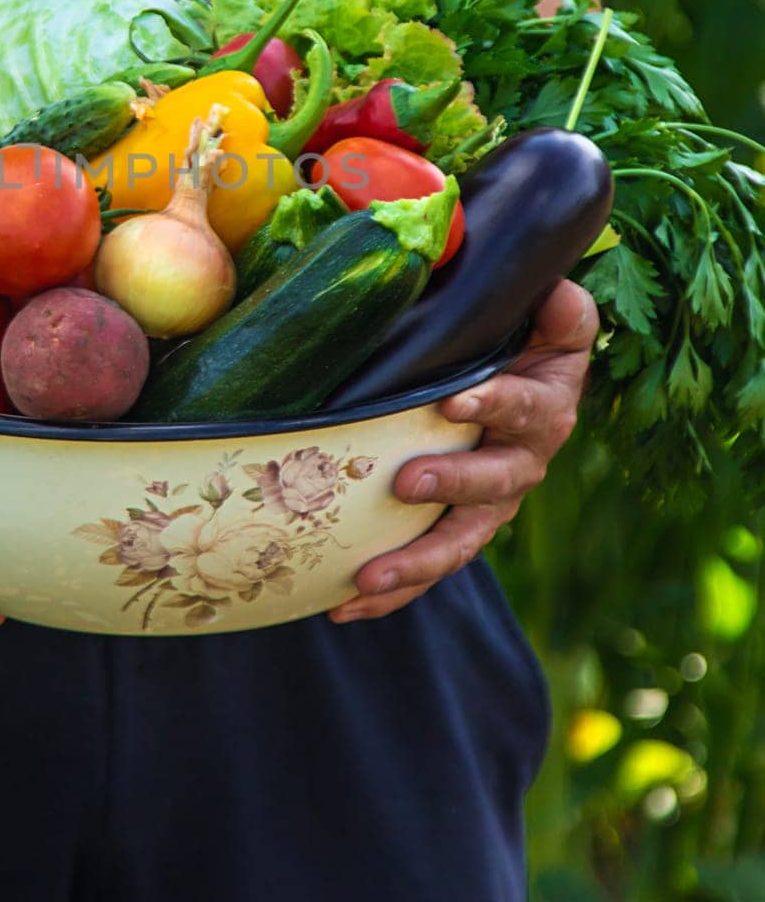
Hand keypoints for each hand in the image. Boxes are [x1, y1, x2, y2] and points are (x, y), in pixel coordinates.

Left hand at [328, 278, 597, 623]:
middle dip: (452, 485)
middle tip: (406, 483)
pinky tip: (342, 606)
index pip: (525, 405)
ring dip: (416, 563)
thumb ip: (559, 309)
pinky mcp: (459, 529)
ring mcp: (492, 502)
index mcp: (546, 403)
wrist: (517, 373)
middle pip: (495, 482)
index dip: (495, 404)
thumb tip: (554, 295)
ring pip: (462, 540)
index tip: (454, 402)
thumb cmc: (520, 334)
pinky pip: (430, 566)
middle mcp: (525, 459)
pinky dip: (392, 591)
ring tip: (366, 579)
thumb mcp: (548, 315)